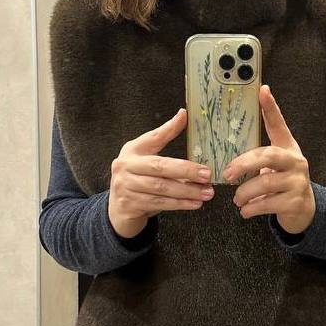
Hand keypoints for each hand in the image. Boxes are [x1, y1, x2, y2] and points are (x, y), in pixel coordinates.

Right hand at [108, 107, 213, 237]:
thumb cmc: (138, 181)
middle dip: (186, 170)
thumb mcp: (147, 160)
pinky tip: (194, 203)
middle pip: (159, 166)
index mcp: (132, 150)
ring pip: (162, 188)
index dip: (168, 128)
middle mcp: (126, 166)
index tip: (183, 117)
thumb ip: (164, 141)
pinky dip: (179, 204)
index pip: (152, 137)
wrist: (119, 210)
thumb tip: (183, 115)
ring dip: (187, 191)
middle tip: (206, 174)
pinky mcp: (129, 204)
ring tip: (206, 192)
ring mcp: (125, 186)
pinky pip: (160, 203)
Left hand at [223, 84, 315, 233]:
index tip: (262, 90)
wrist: (304, 211)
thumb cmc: (282, 184)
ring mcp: (298, 182)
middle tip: (227, 173)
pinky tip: (245, 210)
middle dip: (244, 164)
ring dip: (245, 192)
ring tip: (237, 199)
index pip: (278, 124)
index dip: (270, 107)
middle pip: (268, 156)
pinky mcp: (296, 202)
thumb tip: (226, 152)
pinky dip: (252, 208)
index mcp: (287, 148)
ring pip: (266, 182)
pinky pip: (268, 203)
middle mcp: (296, 161)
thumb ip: (258, 157)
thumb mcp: (274, 166)